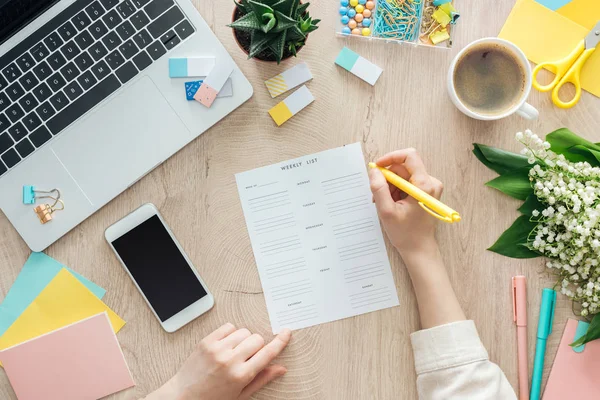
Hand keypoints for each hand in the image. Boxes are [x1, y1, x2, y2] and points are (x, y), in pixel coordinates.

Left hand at [148, 323, 290, 399]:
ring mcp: (217, 349)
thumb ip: (262, 379)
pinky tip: (226, 345)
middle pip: (257, 339)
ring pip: (244, 331)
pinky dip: (231, 333)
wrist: (183, 395)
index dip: (280, 342)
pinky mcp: (207, 341)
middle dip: (257, 346)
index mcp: (241, 375)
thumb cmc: (213, 398)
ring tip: (234, 352)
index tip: (286, 332)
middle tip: (248, 357)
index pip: (267, 353)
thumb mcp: (241, 394)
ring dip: (244, 340)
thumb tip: (282, 368)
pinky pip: (228, 327)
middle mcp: (230, 360)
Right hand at [368, 148, 442, 254]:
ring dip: (391, 186)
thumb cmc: (405, 233)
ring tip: (385, 202)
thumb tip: (374, 171)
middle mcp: (431, 182)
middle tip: (378, 194)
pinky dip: (396, 190)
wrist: (419, 248)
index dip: (391, 157)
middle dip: (388, 178)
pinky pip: (407, 182)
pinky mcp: (426, 191)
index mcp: (424, 185)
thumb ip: (379, 188)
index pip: (409, 156)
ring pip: (404, 175)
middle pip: (404, 167)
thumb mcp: (387, 211)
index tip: (377, 167)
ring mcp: (430, 187)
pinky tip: (392, 203)